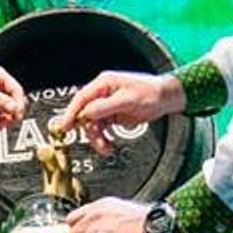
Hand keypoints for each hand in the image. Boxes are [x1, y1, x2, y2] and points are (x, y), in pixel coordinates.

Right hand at [52, 71, 183, 155]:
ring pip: (92, 125)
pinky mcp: (112, 116)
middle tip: (98, 143)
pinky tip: (110, 145)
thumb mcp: (128, 100)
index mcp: (104, 84)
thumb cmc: (151, 92)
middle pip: (85, 114)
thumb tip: (87, 113)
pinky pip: (101, 130)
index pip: (81, 99)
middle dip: (90, 131)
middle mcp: (102, 94)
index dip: (71, 113)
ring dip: (98, 139)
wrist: (167, 98)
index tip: (65, 127)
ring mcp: (107, 106)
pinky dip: (104, 139)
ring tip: (108, 148)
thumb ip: (105, 107)